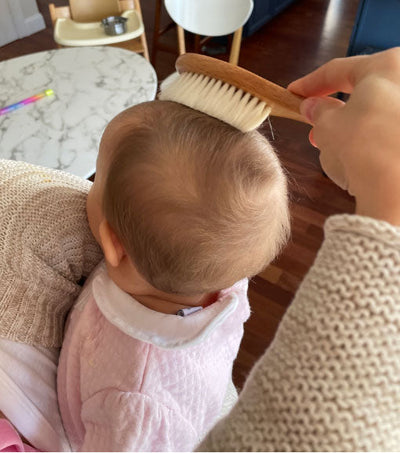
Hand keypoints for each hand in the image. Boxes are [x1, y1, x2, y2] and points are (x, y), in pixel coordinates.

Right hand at [288, 48, 399, 225]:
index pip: (338, 70)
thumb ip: (318, 112)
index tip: (293, 93)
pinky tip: (358, 158)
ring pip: (377, 113)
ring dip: (351, 128)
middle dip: (333, 111)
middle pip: (362, 91)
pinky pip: (389, 132)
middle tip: (312, 125)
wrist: (397, 189)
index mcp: (386, 66)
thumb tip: (313, 106)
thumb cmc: (363, 146)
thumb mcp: (327, 127)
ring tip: (332, 149)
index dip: (309, 84)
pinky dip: (371, 141)